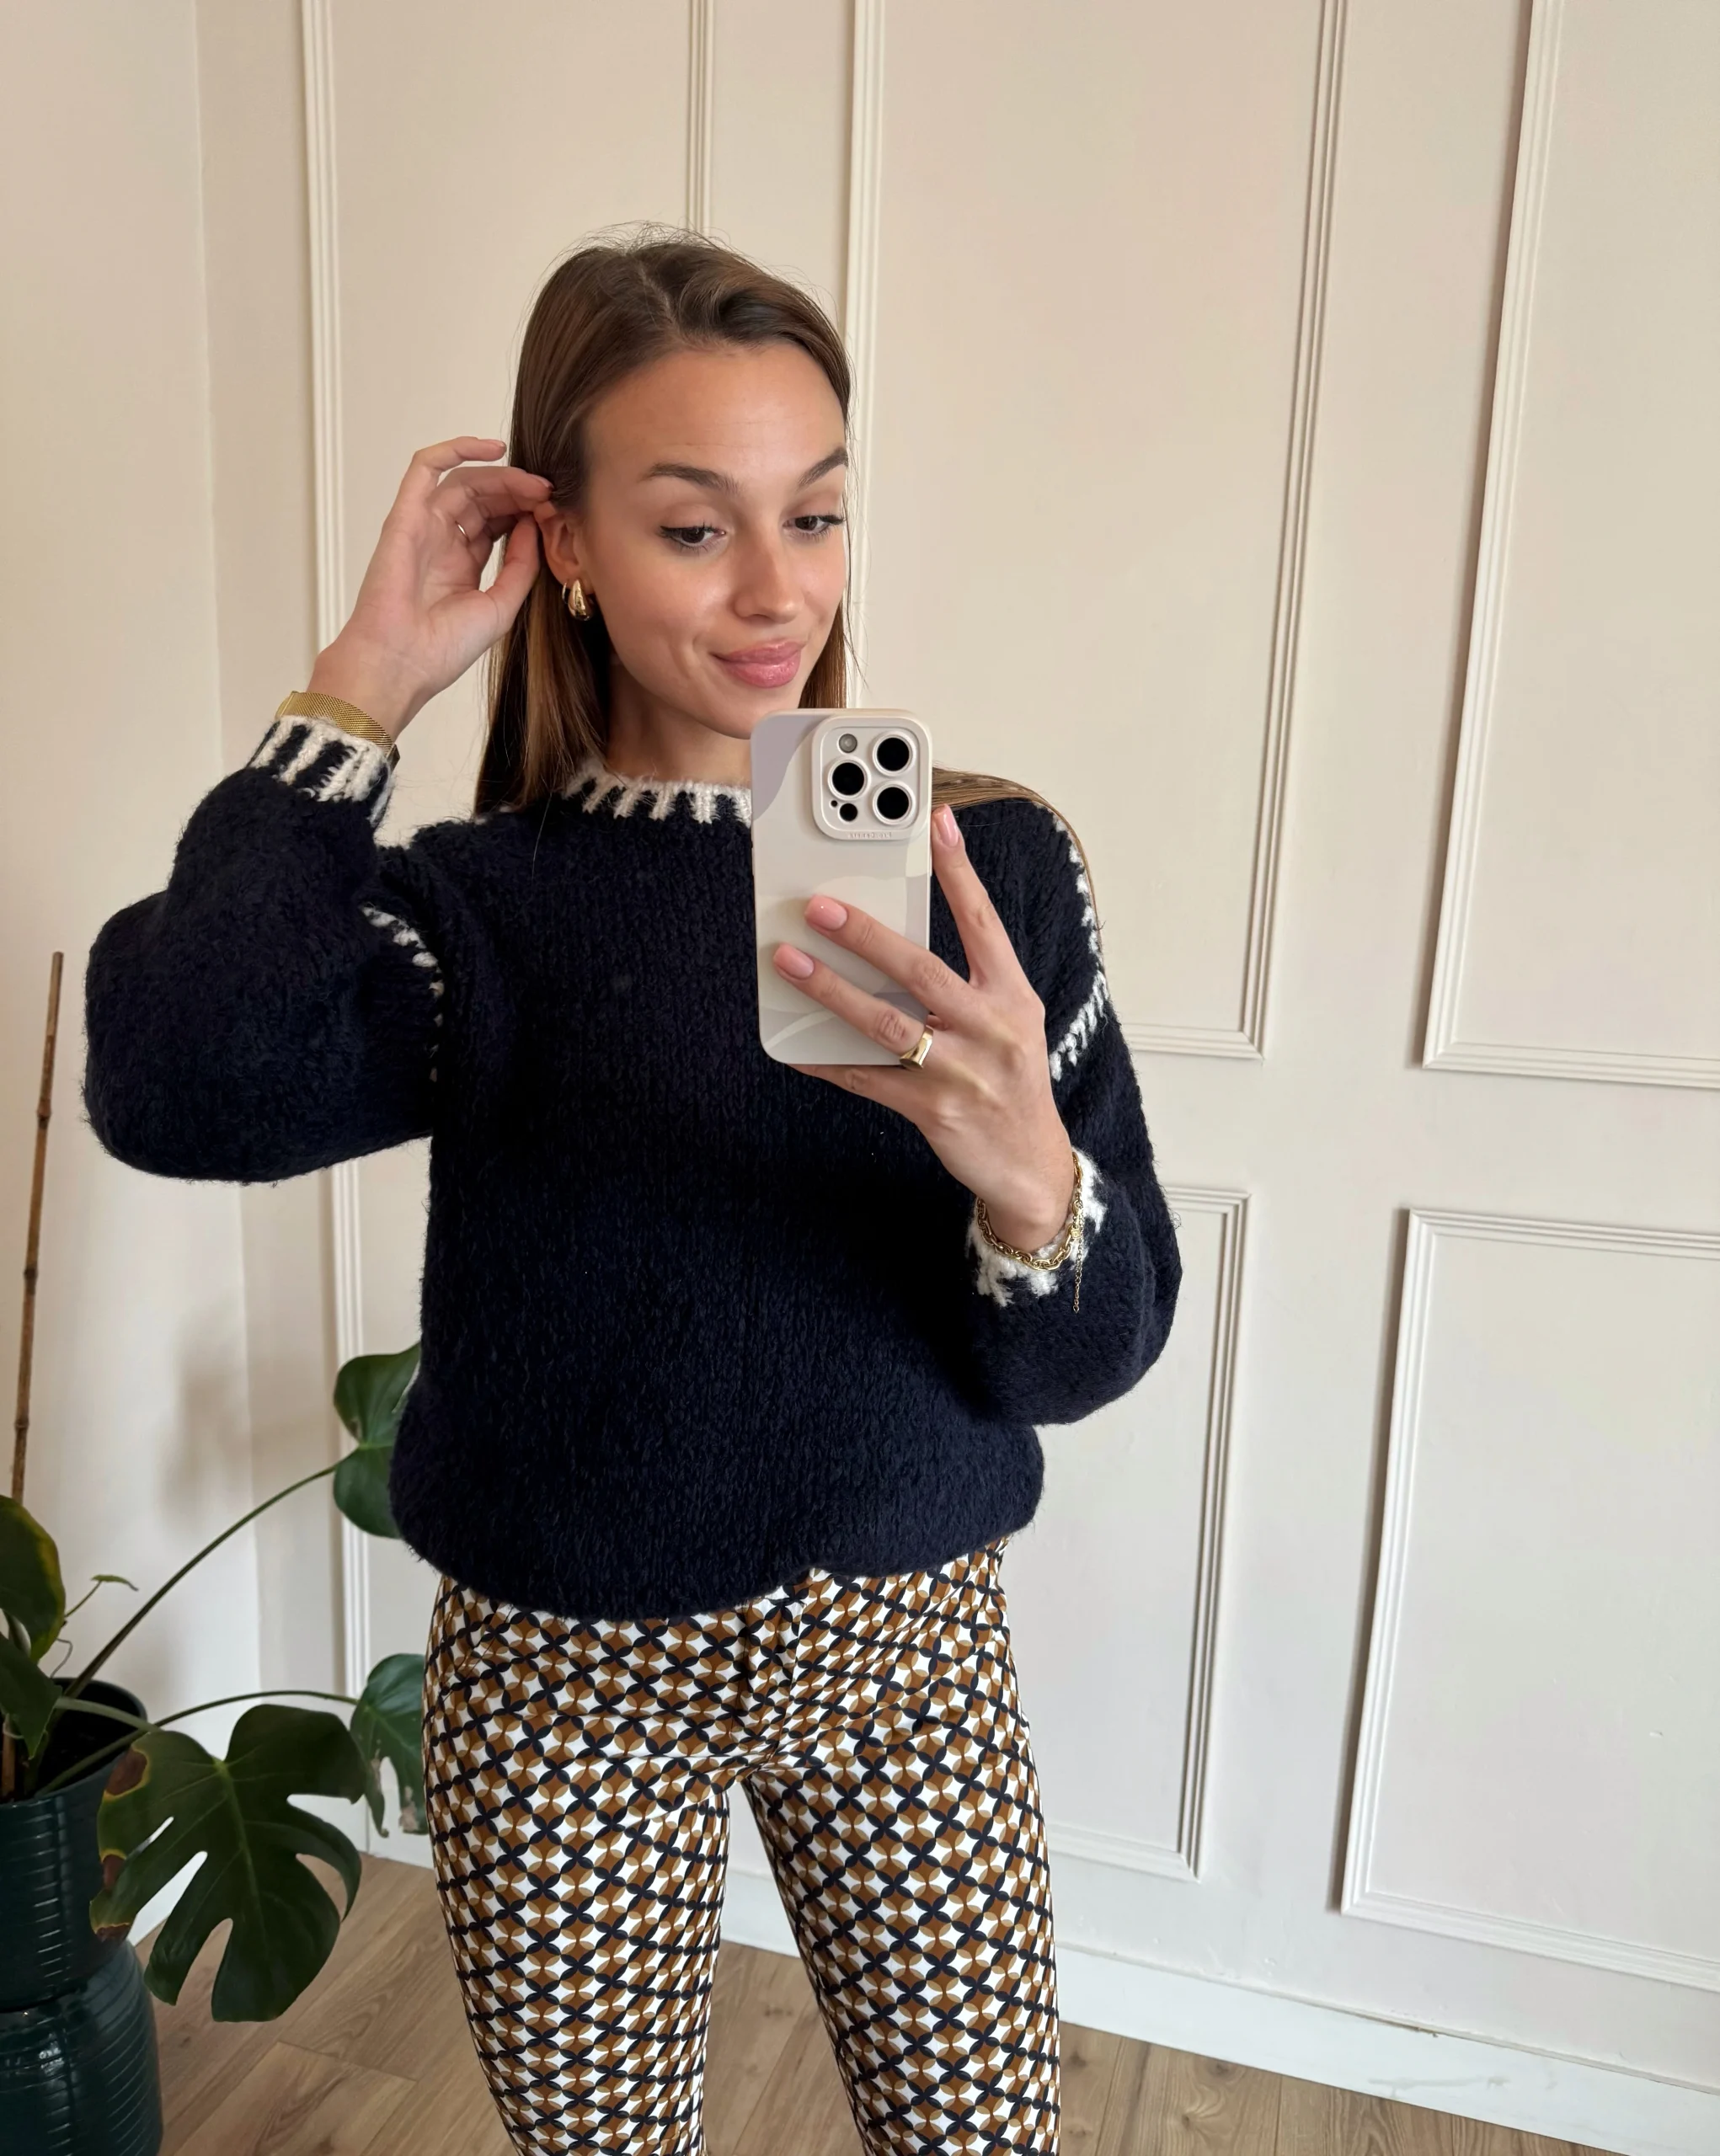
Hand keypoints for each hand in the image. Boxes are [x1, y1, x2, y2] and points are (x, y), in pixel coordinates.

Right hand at [307, 437, 550, 737]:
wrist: (402, 663)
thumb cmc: (442, 649)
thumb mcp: (501, 606)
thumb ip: (520, 567)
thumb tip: (534, 525)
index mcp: (461, 566)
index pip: (497, 523)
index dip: (525, 511)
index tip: (554, 510)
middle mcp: (441, 543)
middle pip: (483, 500)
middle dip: (518, 492)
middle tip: (548, 491)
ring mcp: (422, 527)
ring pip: (464, 482)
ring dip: (501, 477)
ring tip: (532, 483)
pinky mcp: (405, 516)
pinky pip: (425, 468)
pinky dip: (455, 450)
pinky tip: (492, 448)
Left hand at [773, 803, 1076, 1247]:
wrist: (1030, 1164)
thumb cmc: (1009, 1080)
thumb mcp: (1008, 1022)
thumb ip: (965, 982)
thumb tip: (893, 941)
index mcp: (1012, 996)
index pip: (983, 922)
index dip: (959, 872)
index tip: (937, 823)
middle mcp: (991, 1028)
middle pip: (921, 970)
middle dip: (866, 935)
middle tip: (819, 906)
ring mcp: (961, 1072)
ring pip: (886, 1024)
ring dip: (832, 991)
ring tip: (790, 963)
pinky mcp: (933, 1110)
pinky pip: (867, 1080)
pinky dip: (827, 1062)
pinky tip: (793, 1048)